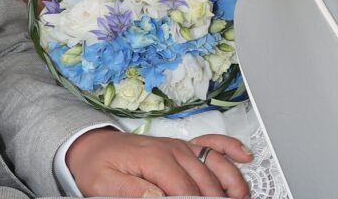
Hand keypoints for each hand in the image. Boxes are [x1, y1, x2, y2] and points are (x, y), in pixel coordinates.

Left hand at [65, 128, 251, 197]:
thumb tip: (158, 197)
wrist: (93, 146)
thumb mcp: (104, 184)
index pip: (186, 191)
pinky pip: (211, 144)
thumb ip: (131, 191)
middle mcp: (171, 149)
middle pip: (205, 181)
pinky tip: (244, 157)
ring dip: (232, 183)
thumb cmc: (98, 166)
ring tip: (239, 198)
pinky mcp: (183, 147)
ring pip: (215, 164)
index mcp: (154, 159)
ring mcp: (179, 147)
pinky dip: (230, 148)